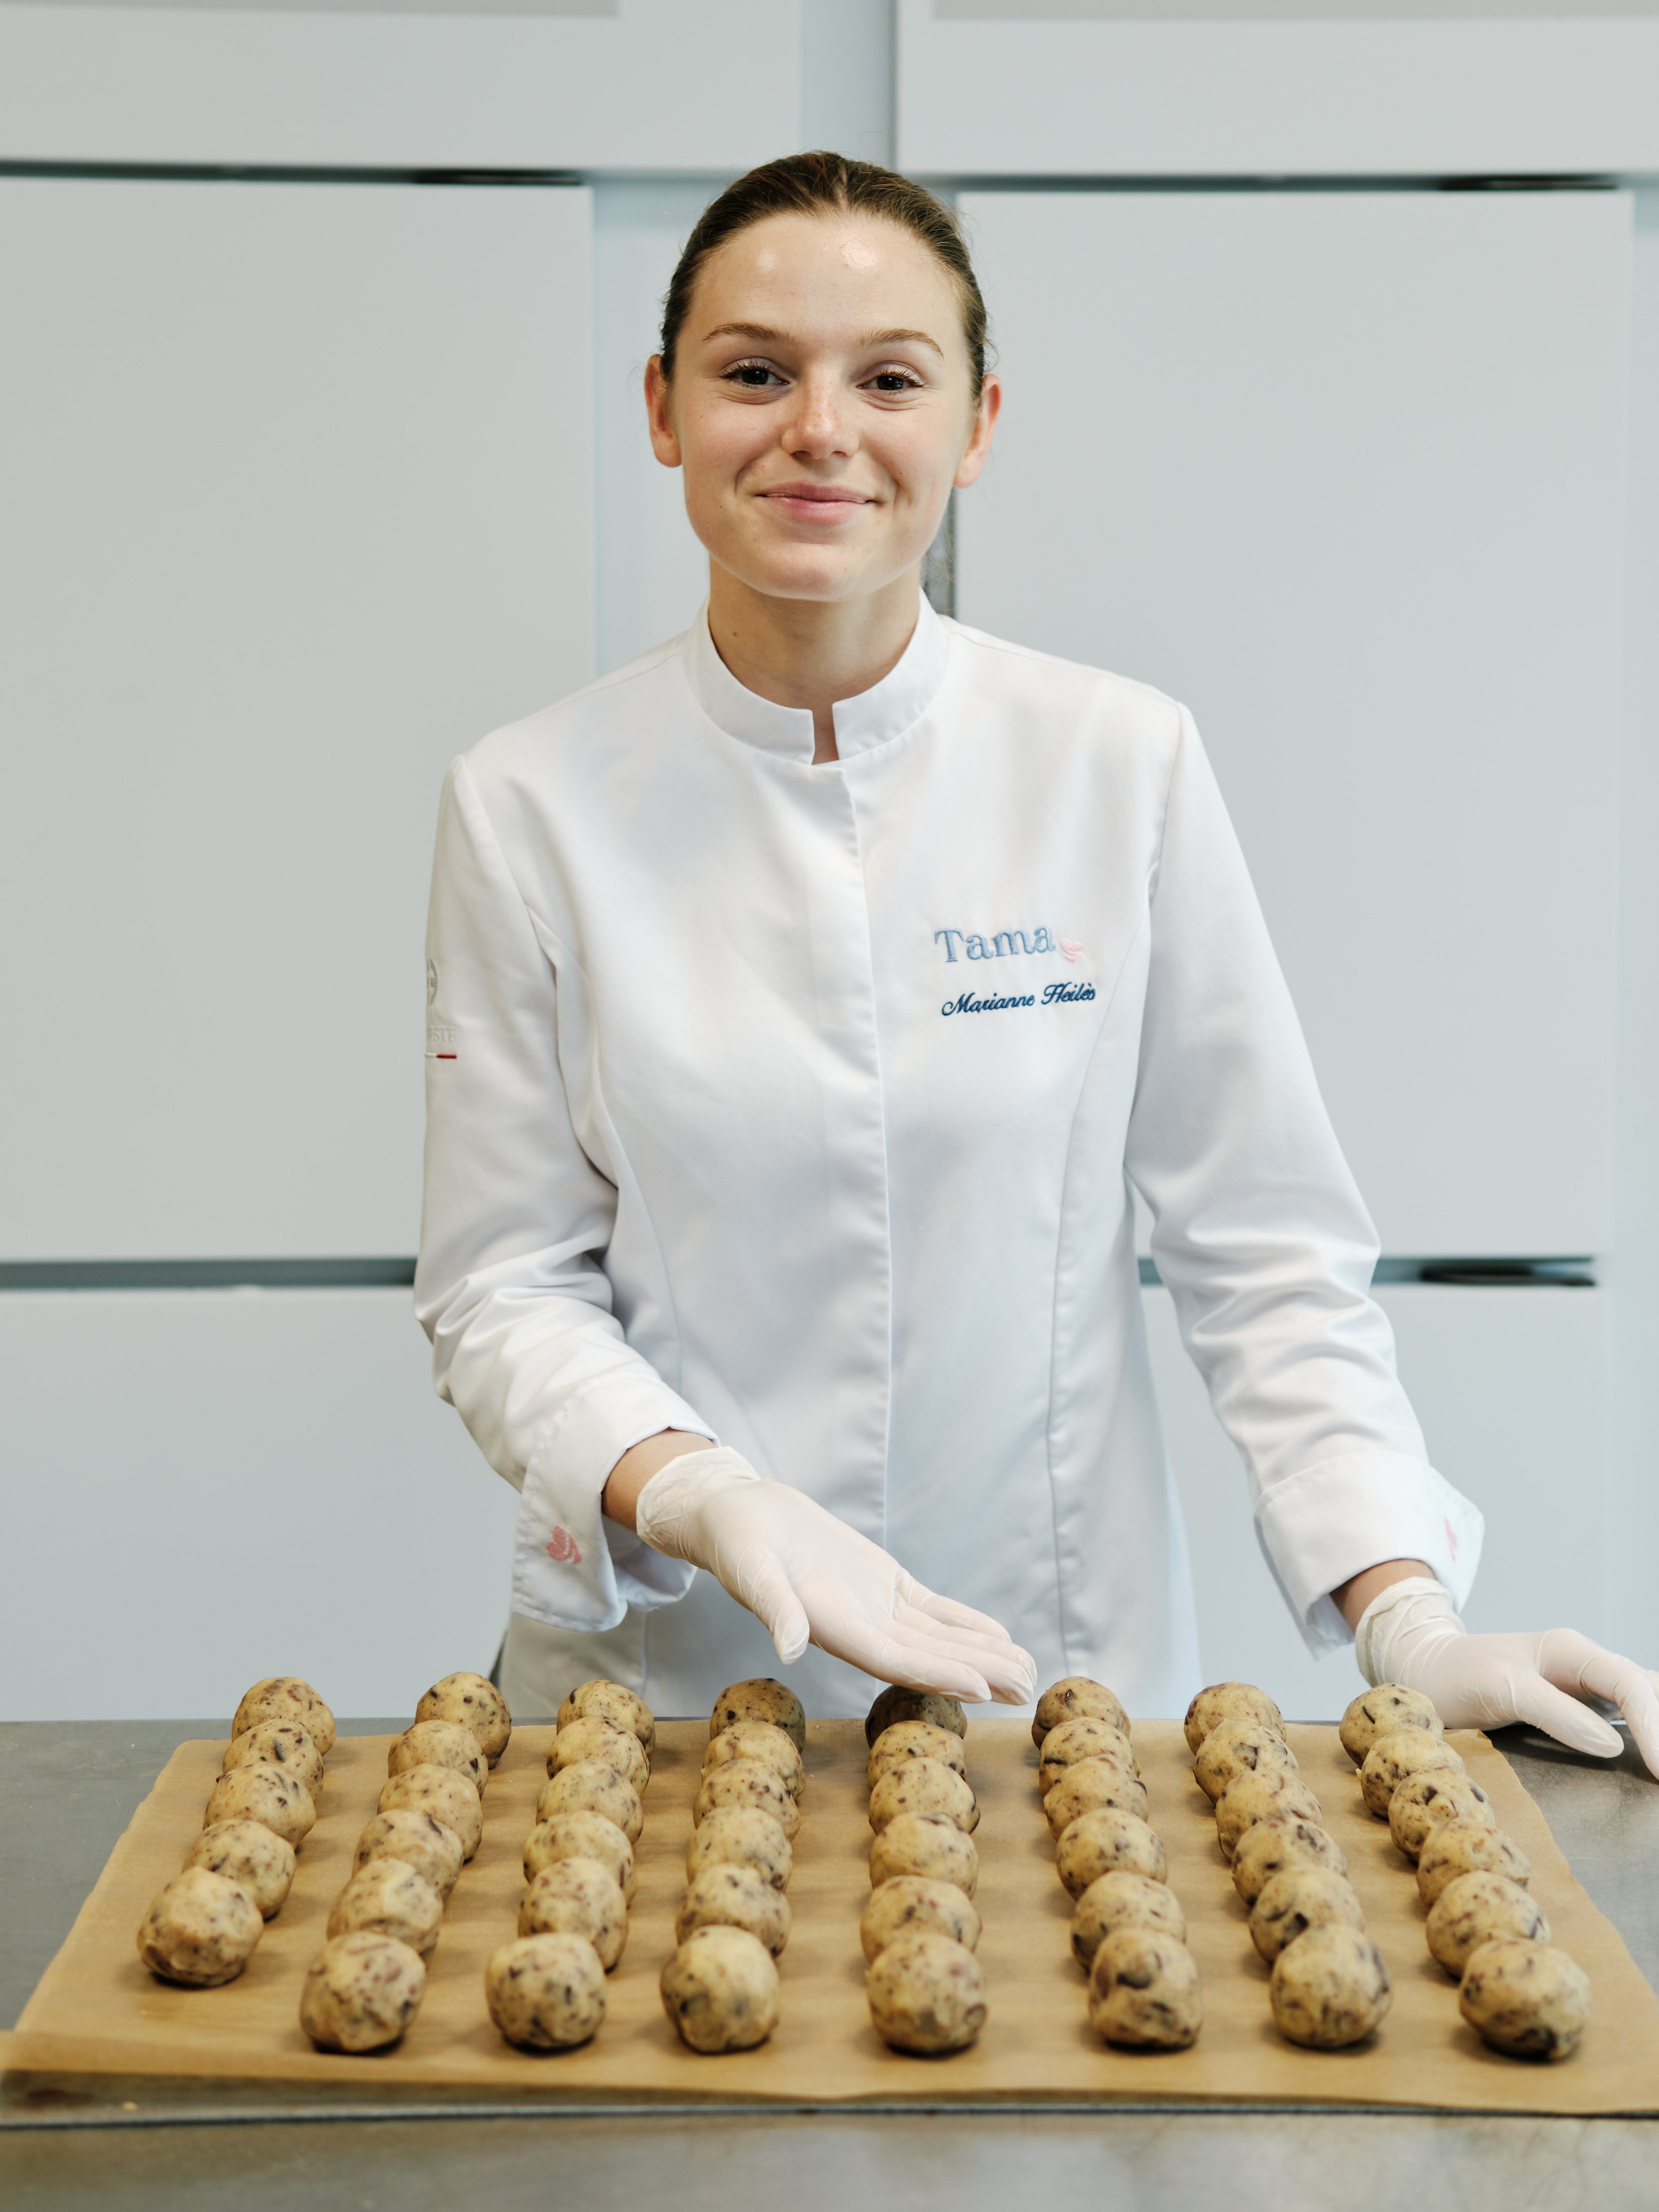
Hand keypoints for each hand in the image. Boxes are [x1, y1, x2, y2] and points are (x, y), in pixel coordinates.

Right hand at [633, 1446, 1037, 1704]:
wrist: (736, 1514)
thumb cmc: (736, 1540)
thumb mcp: (750, 1568)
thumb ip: (774, 1609)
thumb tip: (790, 1650)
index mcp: (830, 1627)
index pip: (892, 1660)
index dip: (935, 1673)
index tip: (980, 1687)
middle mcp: (858, 1625)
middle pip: (926, 1656)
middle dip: (977, 1672)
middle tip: (1027, 1690)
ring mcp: (873, 1606)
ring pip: (937, 1636)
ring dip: (981, 1653)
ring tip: (1027, 1670)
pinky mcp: (881, 1582)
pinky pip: (931, 1608)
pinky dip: (965, 1622)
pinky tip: (998, 1635)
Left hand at [1355, 1576, 1658, 1778]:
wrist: (1424, 1669)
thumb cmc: (1454, 1674)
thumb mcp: (1498, 1687)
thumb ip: (1554, 1712)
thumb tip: (1611, 1744)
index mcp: (1569, 1650)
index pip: (1630, 1685)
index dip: (1655, 1728)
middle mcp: (1585, 1664)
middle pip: (1648, 1690)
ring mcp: (1585, 1685)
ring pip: (1643, 1699)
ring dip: (1657, 1728)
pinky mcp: (1579, 1708)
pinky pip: (1628, 1716)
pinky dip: (1647, 1733)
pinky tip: (1651, 1758)